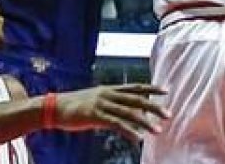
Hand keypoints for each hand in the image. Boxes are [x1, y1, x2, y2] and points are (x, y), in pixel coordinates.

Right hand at [51, 84, 167, 141]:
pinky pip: (115, 124)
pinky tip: (137, 138)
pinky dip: (128, 131)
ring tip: (158, 130)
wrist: (56, 107)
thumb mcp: (96, 101)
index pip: (135, 87)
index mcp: (109, 89)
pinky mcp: (95, 116)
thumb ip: (112, 105)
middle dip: (154, 107)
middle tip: (169, 114)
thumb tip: (127, 112)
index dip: (151, 88)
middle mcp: (108, 94)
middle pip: (136, 99)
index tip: (166, 90)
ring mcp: (102, 104)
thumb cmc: (76, 106)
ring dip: (145, 122)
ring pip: (129, 113)